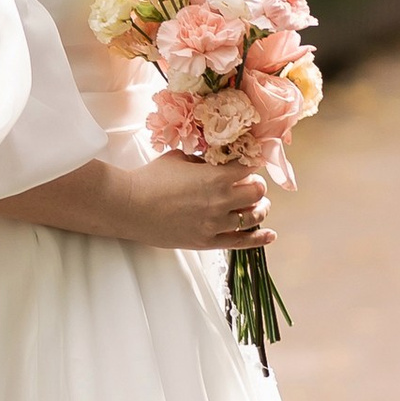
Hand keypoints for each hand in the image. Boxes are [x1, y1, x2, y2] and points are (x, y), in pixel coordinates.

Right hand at [122, 157, 274, 253]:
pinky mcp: (207, 241)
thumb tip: (217, 160)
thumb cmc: (151, 178)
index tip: (252, 160)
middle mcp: (221, 201)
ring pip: (254, 216)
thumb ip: (204, 160)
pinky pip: (242, 242)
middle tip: (248, 183)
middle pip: (258, 192)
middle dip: (256, 185)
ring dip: (258, 208)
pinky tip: (270, 234)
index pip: (251, 167)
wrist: (129, 206)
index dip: (254, 161)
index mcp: (216, 177)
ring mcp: (216, 224)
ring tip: (254, 204)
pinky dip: (259, 238)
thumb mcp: (180, 158)